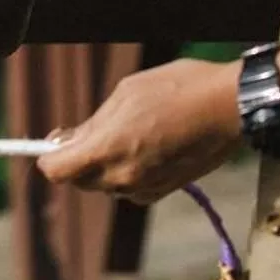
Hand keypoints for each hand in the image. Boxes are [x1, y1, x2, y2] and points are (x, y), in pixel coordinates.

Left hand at [37, 59, 241, 204]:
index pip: (57, 171)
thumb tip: (64, 141)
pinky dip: (129, 171)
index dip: (48, 158)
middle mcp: (124, 178)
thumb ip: (93, 124)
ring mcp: (146, 188)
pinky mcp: (166, 191)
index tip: (51, 143)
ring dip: (105, 165)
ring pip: (107, 184)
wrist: (230, 107)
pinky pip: (132, 187)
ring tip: (127, 130)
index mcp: (109, 150)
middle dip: (78, 159)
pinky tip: (146, 144)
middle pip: (81, 179)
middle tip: (90, 129)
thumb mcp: (126, 93)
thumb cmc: (178, 89)